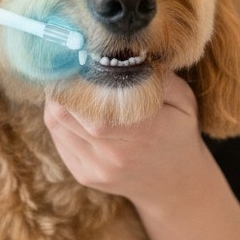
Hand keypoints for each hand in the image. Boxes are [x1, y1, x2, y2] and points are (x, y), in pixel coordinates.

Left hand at [43, 70, 212, 208]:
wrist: (174, 184)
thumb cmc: (178, 134)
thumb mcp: (183, 102)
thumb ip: (159, 78)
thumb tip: (128, 55)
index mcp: (144, 134)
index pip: (95, 109)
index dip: (78, 82)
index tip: (79, 60)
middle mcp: (116, 156)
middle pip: (66, 115)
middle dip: (62, 86)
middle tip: (69, 67)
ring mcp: (96, 169)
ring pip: (56, 125)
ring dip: (55, 100)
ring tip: (68, 85)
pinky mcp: (84, 175)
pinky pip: (58, 140)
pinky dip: (60, 119)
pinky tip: (72, 109)